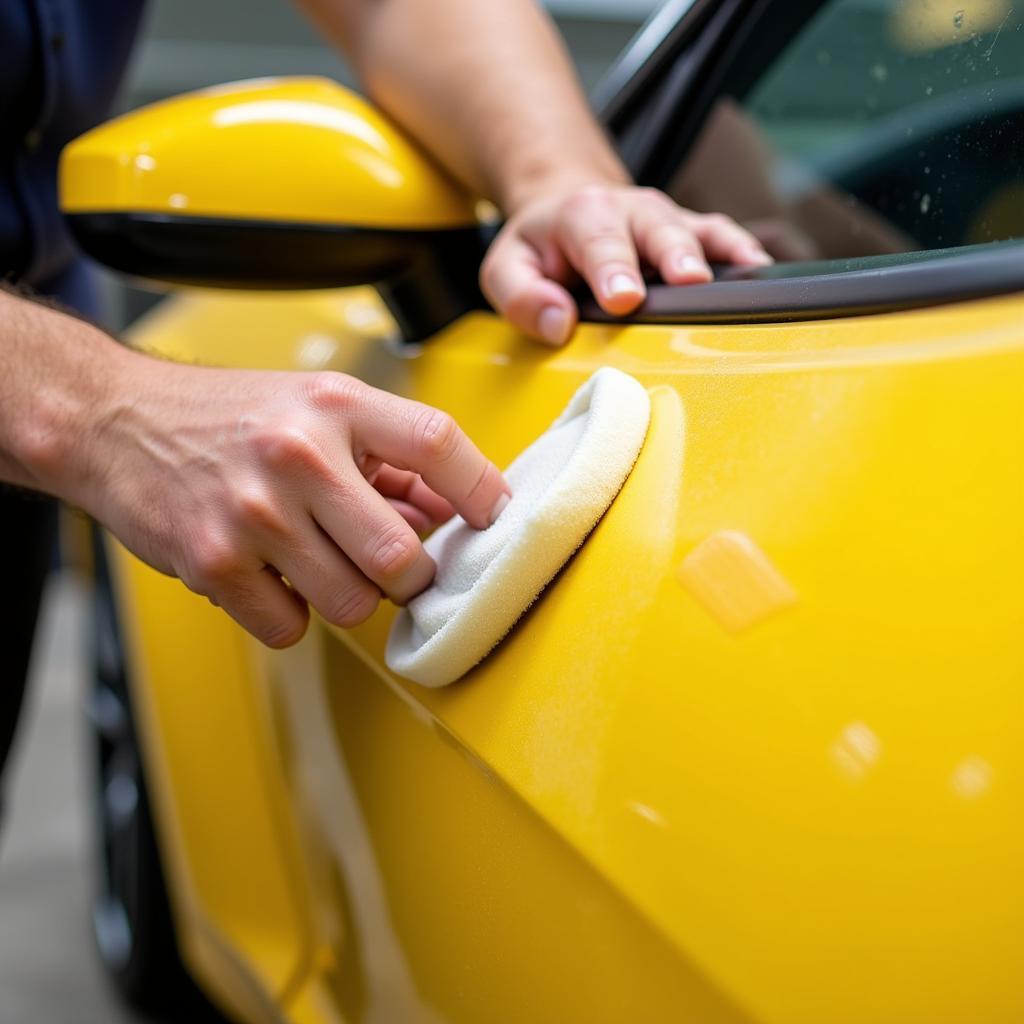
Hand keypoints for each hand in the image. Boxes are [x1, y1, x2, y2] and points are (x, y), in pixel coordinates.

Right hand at [78, 357, 509, 647]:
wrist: (117, 421)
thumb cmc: (230, 417)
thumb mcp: (318, 409)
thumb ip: (392, 457)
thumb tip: (457, 509)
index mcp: (335, 405)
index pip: (438, 445)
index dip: (482, 490)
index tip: (495, 519)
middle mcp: (298, 455)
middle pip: (403, 556)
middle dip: (412, 575)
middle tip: (396, 566)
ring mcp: (255, 513)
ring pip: (354, 604)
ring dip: (350, 595)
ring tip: (320, 561)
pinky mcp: (215, 563)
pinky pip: (292, 627)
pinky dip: (291, 613)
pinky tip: (272, 575)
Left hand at [480, 183, 771, 345]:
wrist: (568, 206)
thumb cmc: (541, 248)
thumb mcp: (506, 268)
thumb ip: (521, 296)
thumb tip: (558, 323)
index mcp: (582, 216)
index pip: (598, 242)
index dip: (613, 269)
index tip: (624, 298)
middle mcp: (630, 210)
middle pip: (658, 230)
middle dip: (674, 256)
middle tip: (688, 281)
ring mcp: (666, 220)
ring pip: (698, 231)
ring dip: (718, 254)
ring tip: (743, 275)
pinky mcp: (691, 231)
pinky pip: (722, 235)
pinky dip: (743, 250)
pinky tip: (760, 270)